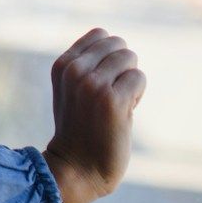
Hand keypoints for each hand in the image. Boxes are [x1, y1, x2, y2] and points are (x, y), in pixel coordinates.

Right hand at [43, 28, 146, 202]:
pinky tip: (123, 114)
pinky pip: (138, 78)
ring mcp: (93, 84)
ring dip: (130, 82)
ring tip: (116, 105)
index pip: (100, 35)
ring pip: (130, 59)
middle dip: (122, 67)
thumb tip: (116, 42)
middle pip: (118, 44)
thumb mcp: (72, 89)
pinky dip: (137, 95)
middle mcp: (75, 70)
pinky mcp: (112, 100)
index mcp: (63, 65)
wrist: (77, 167)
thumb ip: (86, 64)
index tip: (101, 81)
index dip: (109, 56)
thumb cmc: (80, 128)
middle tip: (110, 95)